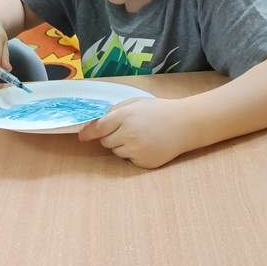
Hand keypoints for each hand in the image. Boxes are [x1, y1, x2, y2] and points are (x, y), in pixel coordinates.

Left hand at [79, 97, 196, 168]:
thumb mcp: (136, 103)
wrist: (185, 124)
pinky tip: (147, 145)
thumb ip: (115, 110)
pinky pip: (129, 160)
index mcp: (125, 116)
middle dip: (111, 136)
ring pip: (116, 152)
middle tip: (126, 130)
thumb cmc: (158, 111)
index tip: (81, 137)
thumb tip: (95, 122)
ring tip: (140, 136)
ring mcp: (137, 150)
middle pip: (105, 142)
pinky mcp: (144, 162)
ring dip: (122, 146)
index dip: (88, 133)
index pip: (99, 128)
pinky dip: (133, 154)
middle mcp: (129, 134)